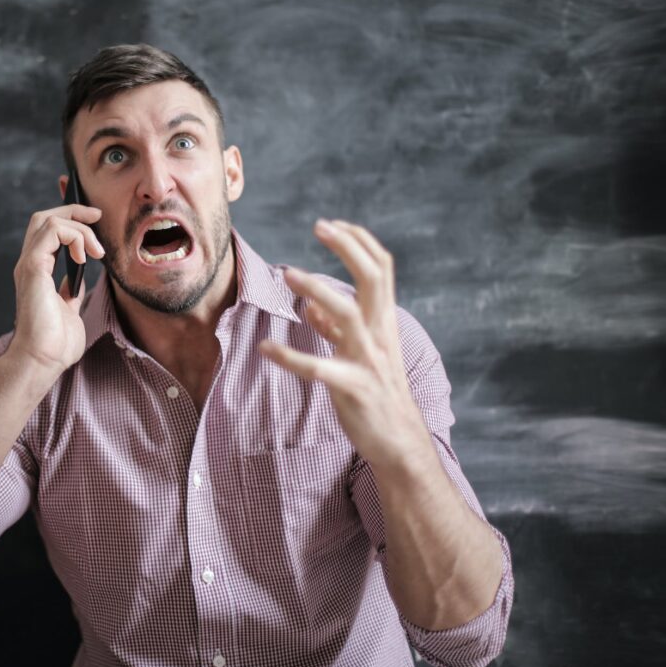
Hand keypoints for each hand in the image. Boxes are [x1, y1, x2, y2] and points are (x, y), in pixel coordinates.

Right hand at [9, 203, 103, 376]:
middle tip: (97, 216)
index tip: (94, 220)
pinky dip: (73, 236)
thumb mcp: (69, 310)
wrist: (43, 359)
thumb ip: (71, 292)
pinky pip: (52, 231)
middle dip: (72, 209)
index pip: (48, 231)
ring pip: (47, 219)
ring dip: (79, 227)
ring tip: (96, 251)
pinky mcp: (33, 267)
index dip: (69, 218)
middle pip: (44, 217)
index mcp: (38, 272)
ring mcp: (29, 264)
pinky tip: (86, 257)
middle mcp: (31, 264)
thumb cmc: (55, 343)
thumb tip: (78, 280)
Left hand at [259, 219, 430, 469]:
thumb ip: (335, 329)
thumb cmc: (377, 394)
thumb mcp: (359, 354)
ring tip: (287, 274)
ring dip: (317, 289)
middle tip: (319, 226)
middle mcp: (380, 334)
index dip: (359, 241)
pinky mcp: (354, 388)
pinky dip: (290, 357)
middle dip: (347, 247)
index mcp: (383, 322)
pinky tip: (266, 348)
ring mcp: (370, 360)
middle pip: (373, 278)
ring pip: (347, 313)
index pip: (382, 268)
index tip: (332, 224)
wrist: (400, 442)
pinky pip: (320, 369)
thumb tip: (311, 305)